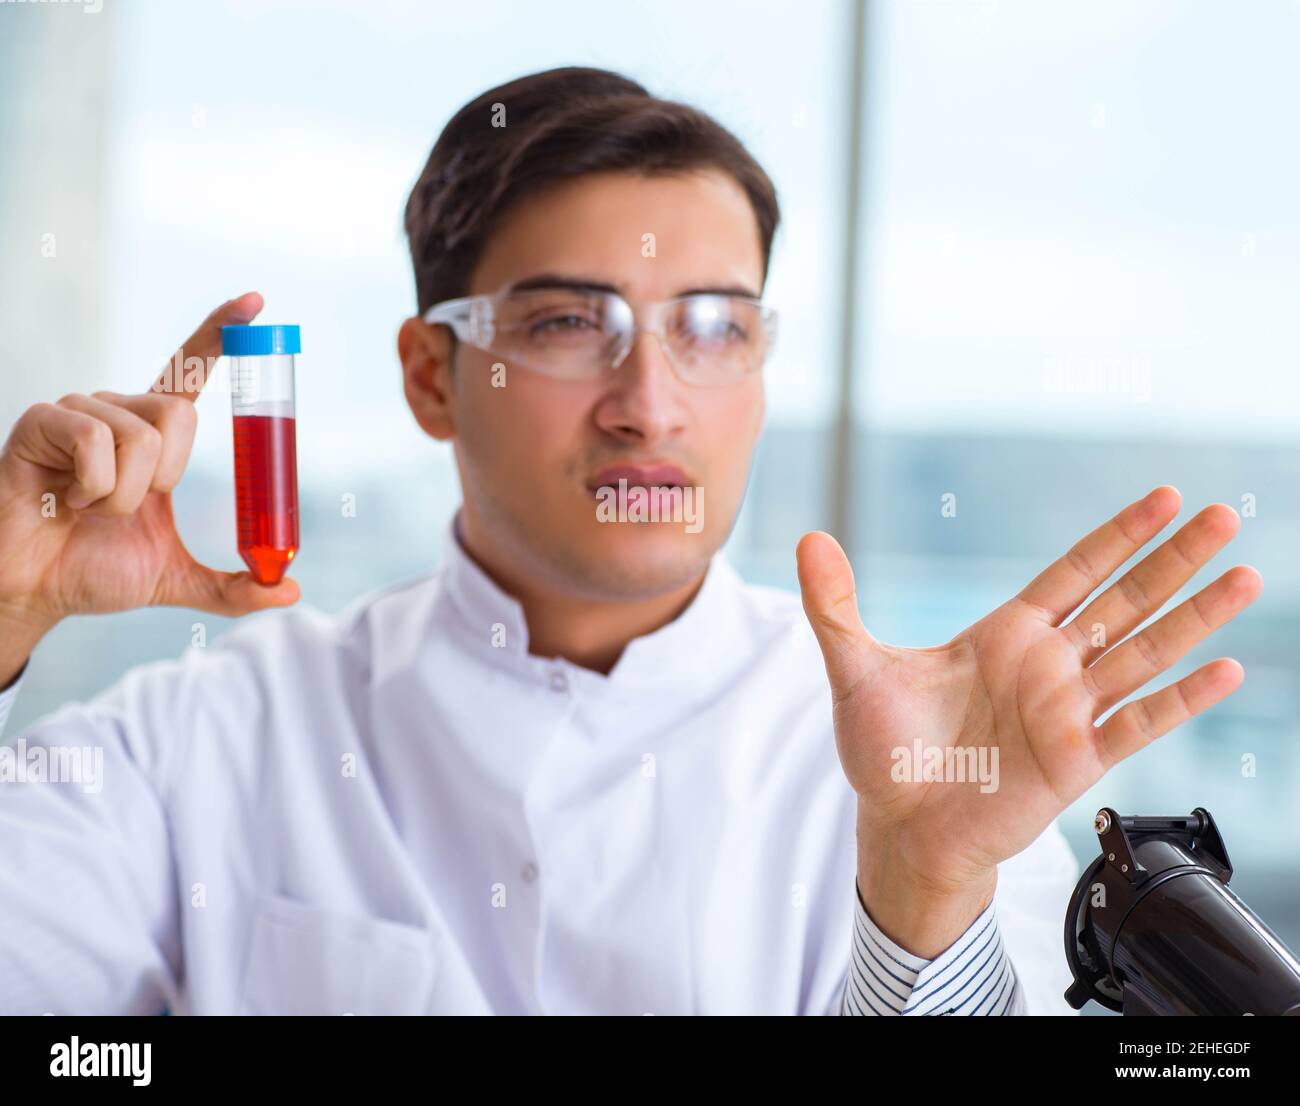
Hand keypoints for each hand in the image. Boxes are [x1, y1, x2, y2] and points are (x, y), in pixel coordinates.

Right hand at [0, 293, 299, 681]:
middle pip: (181, 413)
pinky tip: (65, 498)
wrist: (36, 589)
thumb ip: (232, 588)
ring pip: (142, 436)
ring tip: (89, 507)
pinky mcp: (42, 421)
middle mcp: (119, 410)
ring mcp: (79, 410)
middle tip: (129, 505)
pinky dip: (92, 486)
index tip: (256, 300)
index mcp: (154, 433)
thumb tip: (290, 592)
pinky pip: (96, 441)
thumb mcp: (175, 579)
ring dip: (125, 494)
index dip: (221, 331)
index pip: (191, 369)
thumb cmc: (93, 569)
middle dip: (166, 477)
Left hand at [796, 487, 1260, 952]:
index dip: (1119, 536)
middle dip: (1173, 560)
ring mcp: (1069, 711)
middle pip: (1124, 600)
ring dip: (1195, 617)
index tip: (1163, 498)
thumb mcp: (855, 667)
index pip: (1076, 571)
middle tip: (1222, 516)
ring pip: (1145, 652)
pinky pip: (1139, 722)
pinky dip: (1181, 698)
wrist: (898, 827)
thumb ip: (835, 605)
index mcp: (1005, 635)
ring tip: (1245, 576)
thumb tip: (807, 538)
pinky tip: (1224, 670)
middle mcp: (1048, 666)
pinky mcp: (1078, 760)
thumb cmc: (885, 751)